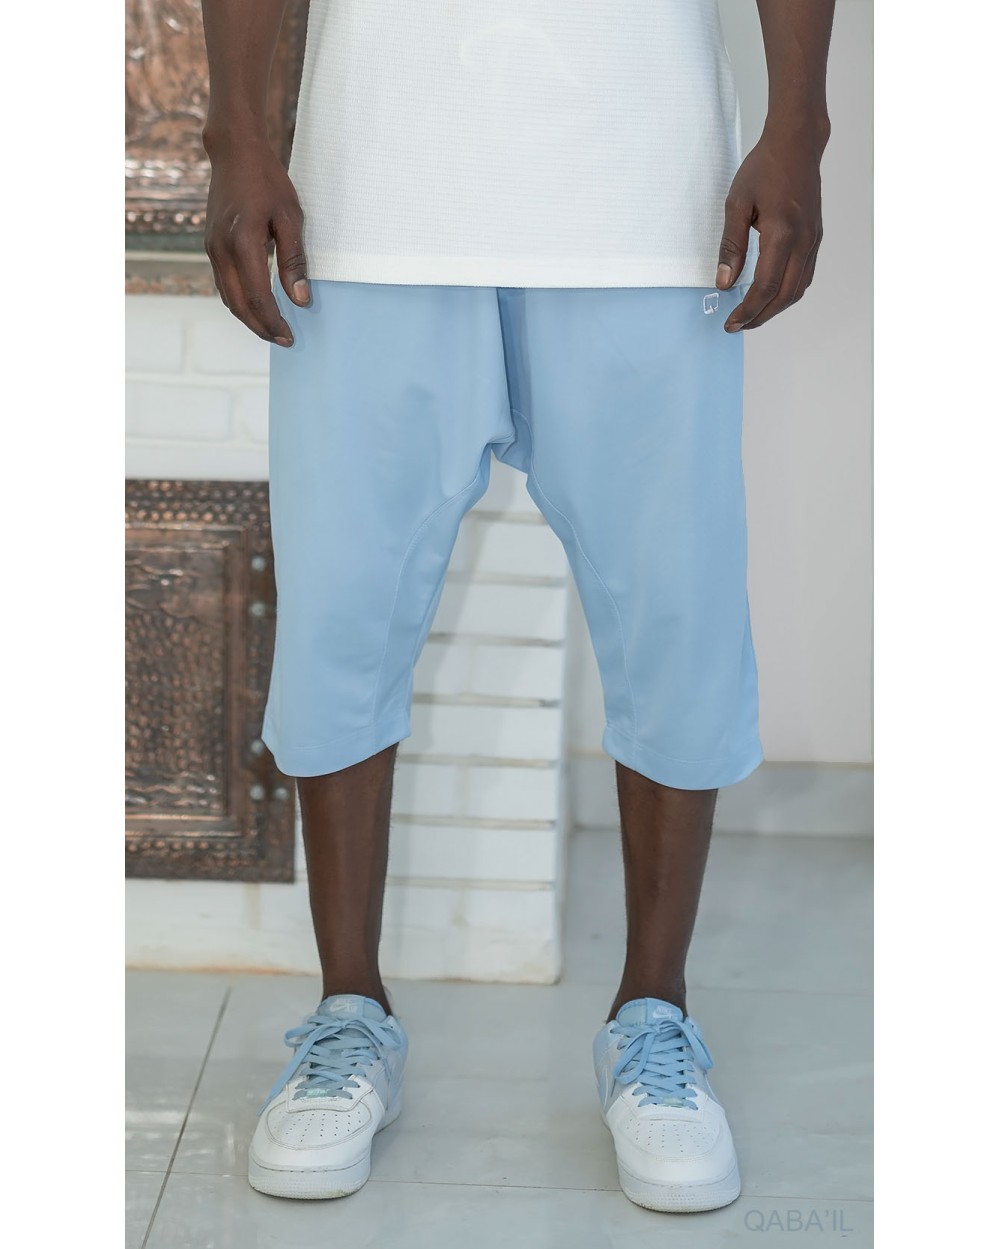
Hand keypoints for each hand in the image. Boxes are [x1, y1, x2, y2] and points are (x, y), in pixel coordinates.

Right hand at [203, 135, 309, 345]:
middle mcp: (222, 250)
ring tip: (272, 329)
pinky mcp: (212, 246)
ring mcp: (213, 249)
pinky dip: (240, 301)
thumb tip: (300, 300)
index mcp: (242, 243)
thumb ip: (294, 260)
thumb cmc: (267, 181)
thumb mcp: (290, 217)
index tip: (289, 337)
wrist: (234, 153)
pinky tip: (257, 306)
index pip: (257, 297)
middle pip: (239, 305)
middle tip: (283, 340)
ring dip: (249, 318)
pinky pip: (224, 284)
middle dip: (261, 327)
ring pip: (228, 297)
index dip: (273, 321)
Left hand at [715, 121, 828, 331]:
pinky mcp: (815, 237)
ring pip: (798, 289)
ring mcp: (813, 240)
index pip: (765, 286)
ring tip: (751, 314)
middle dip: (760, 316)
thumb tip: (724, 283)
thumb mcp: (737, 204)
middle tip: (738, 324)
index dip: (748, 310)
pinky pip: (804, 275)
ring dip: (775, 308)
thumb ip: (731, 246)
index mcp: (783, 232)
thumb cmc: (765, 167)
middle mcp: (804, 241)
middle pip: (785, 295)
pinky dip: (787, 292)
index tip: (731, 322)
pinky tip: (770, 294)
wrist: (797, 143)